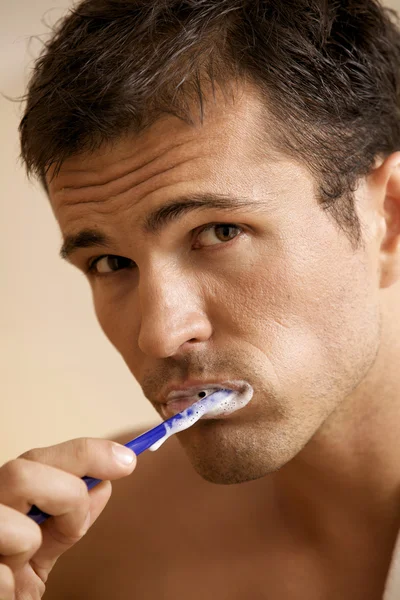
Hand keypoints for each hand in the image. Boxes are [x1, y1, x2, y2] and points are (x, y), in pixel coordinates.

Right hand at [0, 438, 135, 598]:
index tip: (127, 461)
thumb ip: (71, 515)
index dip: (86, 453)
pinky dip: (14, 584)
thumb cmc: (14, 575)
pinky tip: (8, 585)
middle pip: (22, 472)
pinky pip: (2, 575)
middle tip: (76, 527)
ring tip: (22, 562)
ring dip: (32, 545)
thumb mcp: (45, 543)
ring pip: (16, 525)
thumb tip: (105, 484)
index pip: (39, 457)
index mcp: (3, 492)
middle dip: (68, 496)